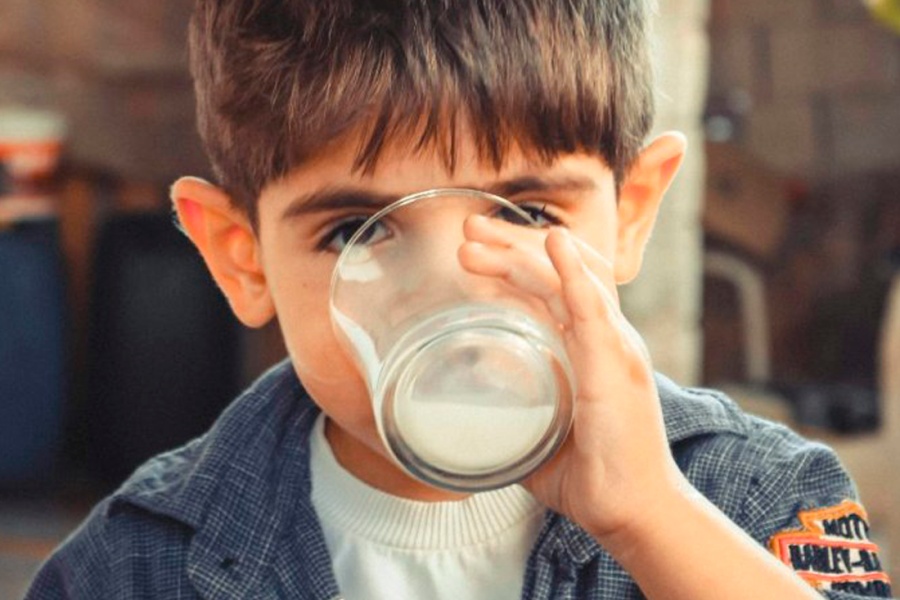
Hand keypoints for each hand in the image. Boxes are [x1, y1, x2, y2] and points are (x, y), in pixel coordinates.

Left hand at [458, 214, 688, 544]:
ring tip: (476, 236)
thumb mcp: (538, 437)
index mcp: (592, 349)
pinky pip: (594, 309)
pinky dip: (573, 273)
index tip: (473, 252)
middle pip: (560, 272)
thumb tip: (468, 422)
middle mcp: (607, 339)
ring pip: (571, 279)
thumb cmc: (593, 478)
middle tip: (466, 230)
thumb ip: (511, 421)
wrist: (633, 512)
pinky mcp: (614, 367)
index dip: (516, 263)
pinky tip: (553, 245)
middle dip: (511, 246)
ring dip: (523, 252)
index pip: (554, 288)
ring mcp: (614, 348)